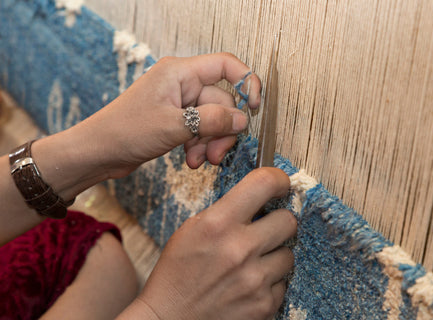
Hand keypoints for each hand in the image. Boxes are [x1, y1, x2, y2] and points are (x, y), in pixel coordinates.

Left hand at [79, 52, 260, 177]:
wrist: (98, 152)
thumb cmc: (125, 131)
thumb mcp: (174, 126)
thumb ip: (212, 120)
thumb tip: (243, 119)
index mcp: (180, 72)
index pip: (225, 65)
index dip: (246, 83)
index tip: (255, 107)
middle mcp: (182, 84)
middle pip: (222, 101)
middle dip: (222, 130)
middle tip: (217, 154)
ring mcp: (179, 103)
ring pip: (213, 120)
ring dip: (211, 142)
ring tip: (200, 161)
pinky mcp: (176, 120)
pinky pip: (201, 130)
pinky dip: (200, 146)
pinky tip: (191, 161)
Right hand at [121, 168, 296, 319]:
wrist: (170, 319)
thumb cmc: (177, 273)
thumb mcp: (192, 229)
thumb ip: (226, 211)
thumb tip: (260, 198)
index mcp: (218, 224)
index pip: (264, 184)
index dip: (278, 180)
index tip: (280, 184)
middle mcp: (240, 249)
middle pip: (288, 220)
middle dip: (279, 222)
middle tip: (266, 228)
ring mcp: (254, 280)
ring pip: (289, 254)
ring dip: (274, 256)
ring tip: (252, 263)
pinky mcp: (264, 305)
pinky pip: (282, 283)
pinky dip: (269, 283)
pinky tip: (248, 285)